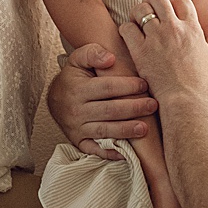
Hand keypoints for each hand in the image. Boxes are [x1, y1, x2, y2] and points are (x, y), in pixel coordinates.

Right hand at [47, 44, 157, 159]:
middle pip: (109, 110)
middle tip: (153, 105)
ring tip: (145, 128)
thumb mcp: (78, 59)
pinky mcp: (79, 141)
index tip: (144, 84)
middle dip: (133, 108)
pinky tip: (126, 154)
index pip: (106, 88)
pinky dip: (109, 153)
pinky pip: (94, 150)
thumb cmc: (73, 78)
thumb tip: (110, 58)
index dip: (127, 86)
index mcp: (77, 89)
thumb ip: (92, 53)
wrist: (55, 100)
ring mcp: (77, 128)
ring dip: (125, 130)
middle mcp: (76, 110)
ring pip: (104, 130)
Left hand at [120, 0, 207, 107]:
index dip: (172, 4)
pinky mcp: (140, 49)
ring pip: (140, 9)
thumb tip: (192, 28)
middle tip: (148, 13)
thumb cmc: (197, 81)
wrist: (185, 98)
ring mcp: (156, 37)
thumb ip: (197, 36)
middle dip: (151, 3)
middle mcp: (174, 28)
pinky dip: (126, 29)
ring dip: (136, 14)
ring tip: (137, 24)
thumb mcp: (205, 53)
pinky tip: (129, 38)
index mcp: (192, 28)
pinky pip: (127, 28)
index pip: (181, 1)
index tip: (168, 13)